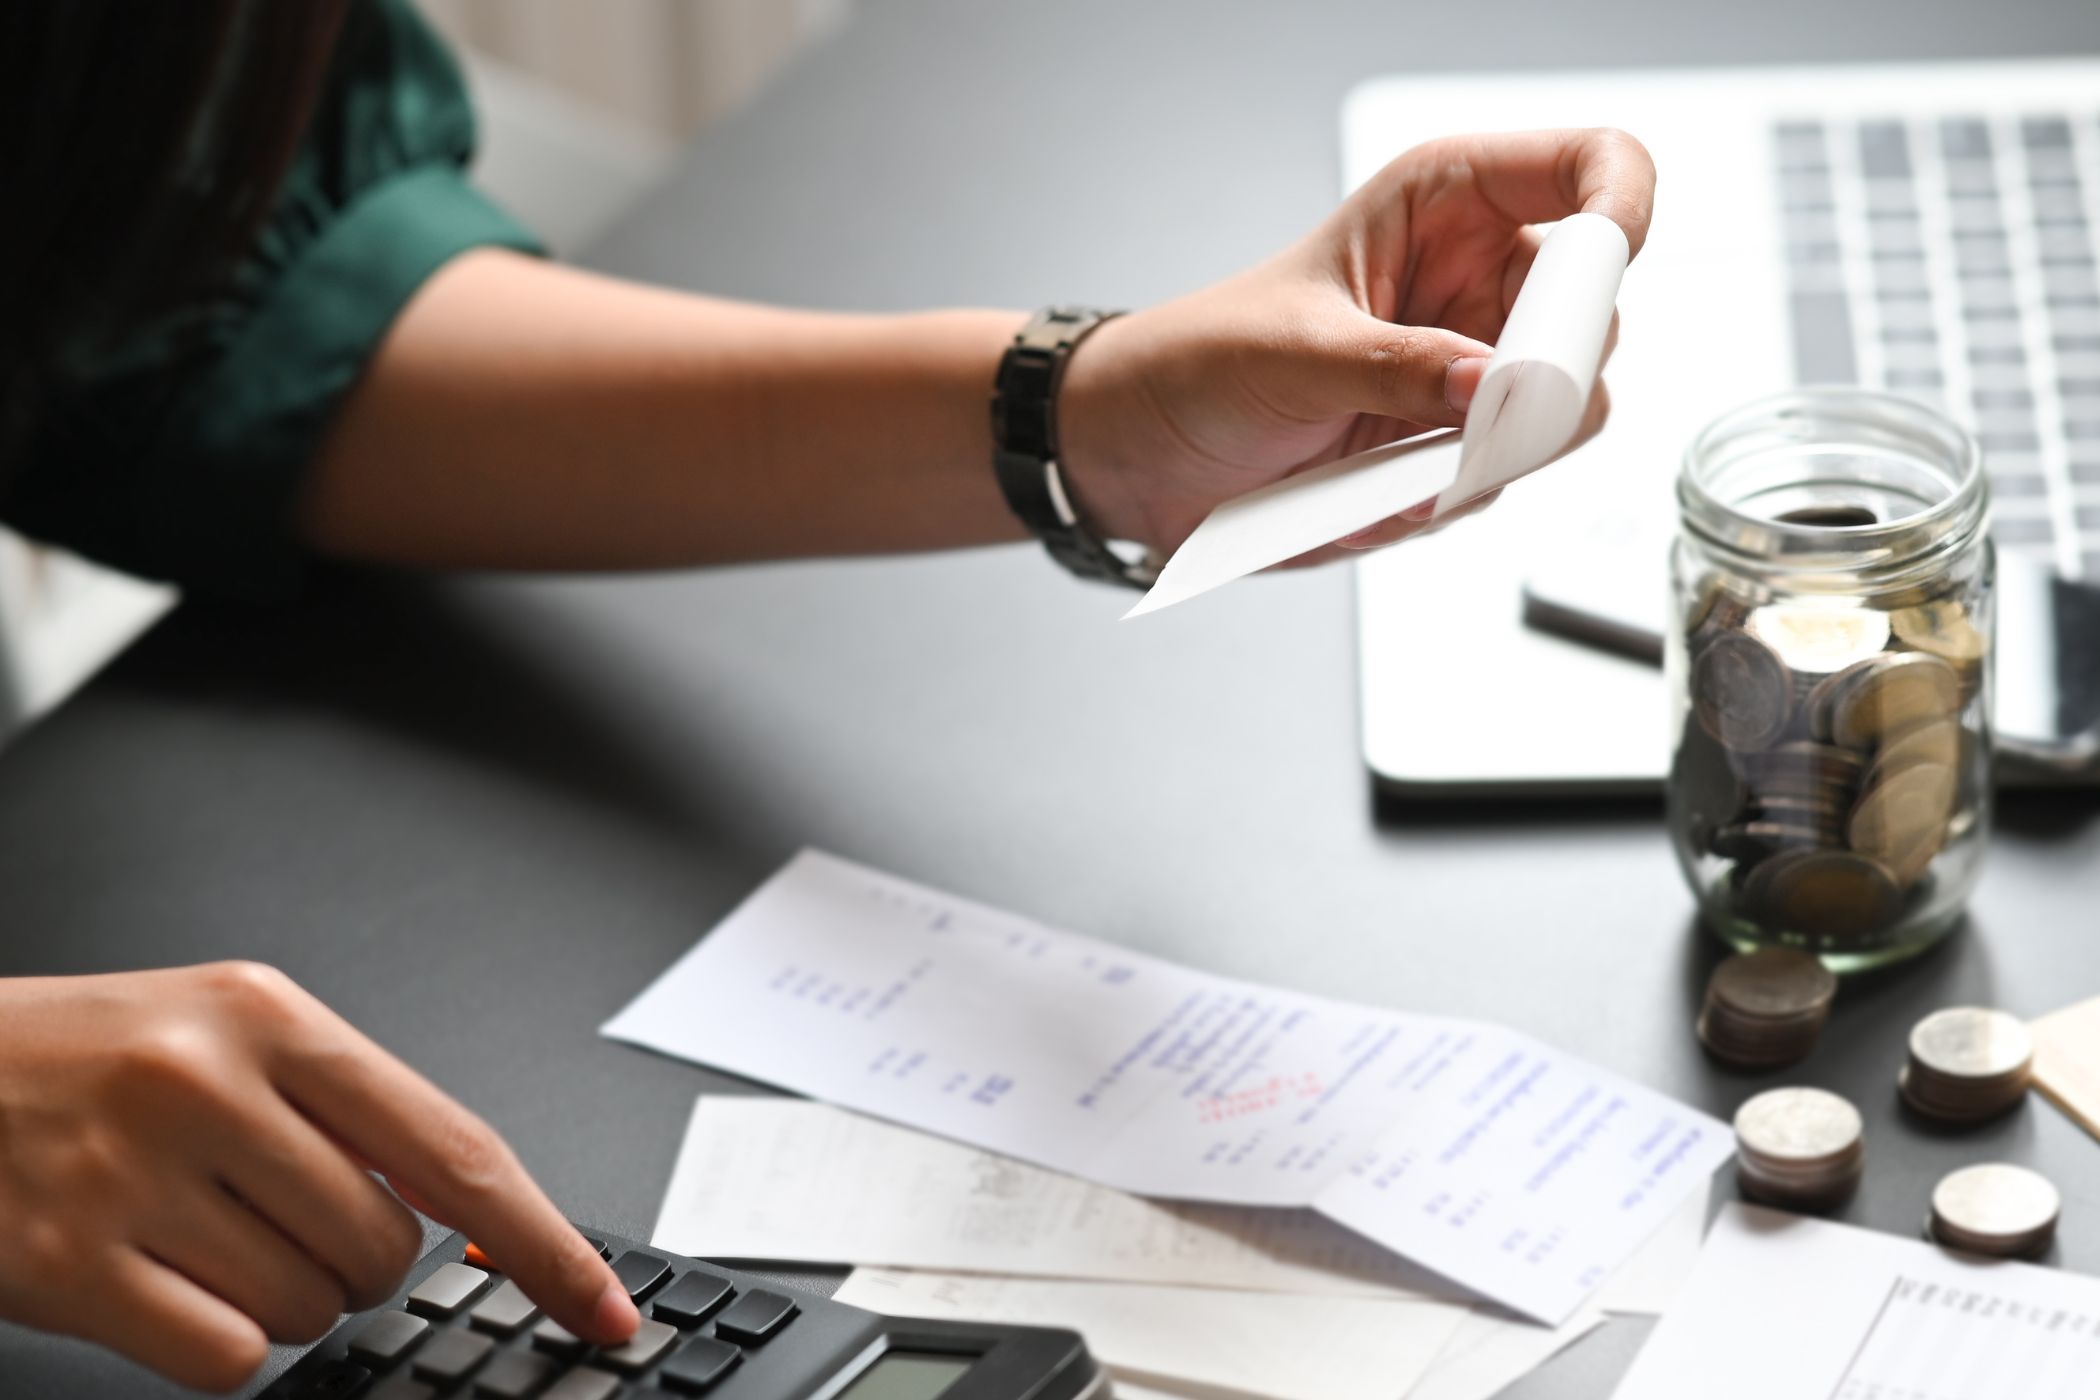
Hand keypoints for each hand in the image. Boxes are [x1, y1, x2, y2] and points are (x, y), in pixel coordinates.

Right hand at [0, 963, 638, 1391]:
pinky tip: (154, 1277)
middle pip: (381, 1247)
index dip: (545, 1243)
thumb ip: (341, 1104)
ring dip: (273, 1296)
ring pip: (307, 1310)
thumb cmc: (80, 1055)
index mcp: (267, 1014)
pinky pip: (224, 1357)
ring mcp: (131, 1176)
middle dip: (350, 1259)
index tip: (602, 1306)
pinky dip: (210, 1342)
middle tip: (262, 1210)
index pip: (455, 1149)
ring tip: (190, 1226)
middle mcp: (207, 1084)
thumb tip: (464, 1209)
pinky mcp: (67, 1265)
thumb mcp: (220, 1028)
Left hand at [1059, 128, 1654, 563]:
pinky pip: (1501, 480)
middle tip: (1469, 414)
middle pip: (1597, 316)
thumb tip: (1496, 385)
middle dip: (1542, 379)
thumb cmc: (1200, 361)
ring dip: (1480, 457)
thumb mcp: (1293, 354)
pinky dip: (1438, 500)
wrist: (1144, 453)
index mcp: (1448, 202)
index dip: (1619, 212)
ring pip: (1562, 415)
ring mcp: (1475, 369)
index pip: (1592, 167)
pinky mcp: (1456, 446)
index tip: (1599, 277)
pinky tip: (1363, 492)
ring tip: (1382, 467)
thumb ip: (1400, 369)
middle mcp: (1478, 280)